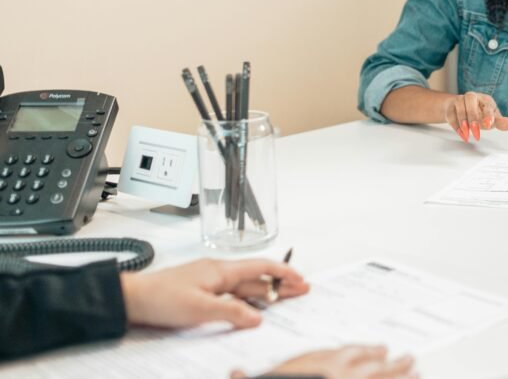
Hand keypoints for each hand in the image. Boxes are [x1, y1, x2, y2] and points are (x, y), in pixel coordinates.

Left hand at [121, 258, 309, 329]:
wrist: (131, 299)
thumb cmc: (160, 297)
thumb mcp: (199, 308)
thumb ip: (231, 312)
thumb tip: (257, 318)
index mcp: (221, 270)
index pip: (261, 267)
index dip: (283, 272)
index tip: (300, 279)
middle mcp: (218, 272)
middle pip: (256, 277)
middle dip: (280, 284)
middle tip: (300, 291)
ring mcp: (209, 281)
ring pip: (244, 286)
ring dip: (265, 292)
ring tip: (282, 300)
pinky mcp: (200, 291)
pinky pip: (231, 293)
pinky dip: (247, 299)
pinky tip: (250, 308)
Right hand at [236, 345, 416, 378]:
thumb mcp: (262, 377)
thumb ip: (248, 378)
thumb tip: (234, 375)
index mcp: (318, 365)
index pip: (347, 353)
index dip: (365, 352)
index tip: (378, 350)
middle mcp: (341, 376)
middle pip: (374, 365)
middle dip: (394, 363)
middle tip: (409, 359)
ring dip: (403, 377)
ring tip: (418, 374)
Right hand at [443, 91, 507, 141]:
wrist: (462, 109)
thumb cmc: (480, 114)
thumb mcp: (492, 118)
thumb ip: (502, 122)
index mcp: (485, 100)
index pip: (487, 104)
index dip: (488, 114)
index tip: (489, 124)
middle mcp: (473, 97)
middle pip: (470, 100)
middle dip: (473, 118)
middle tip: (477, 133)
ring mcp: (460, 100)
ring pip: (459, 106)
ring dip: (463, 121)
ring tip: (467, 135)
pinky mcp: (450, 106)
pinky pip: (450, 114)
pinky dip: (455, 125)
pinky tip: (462, 134)